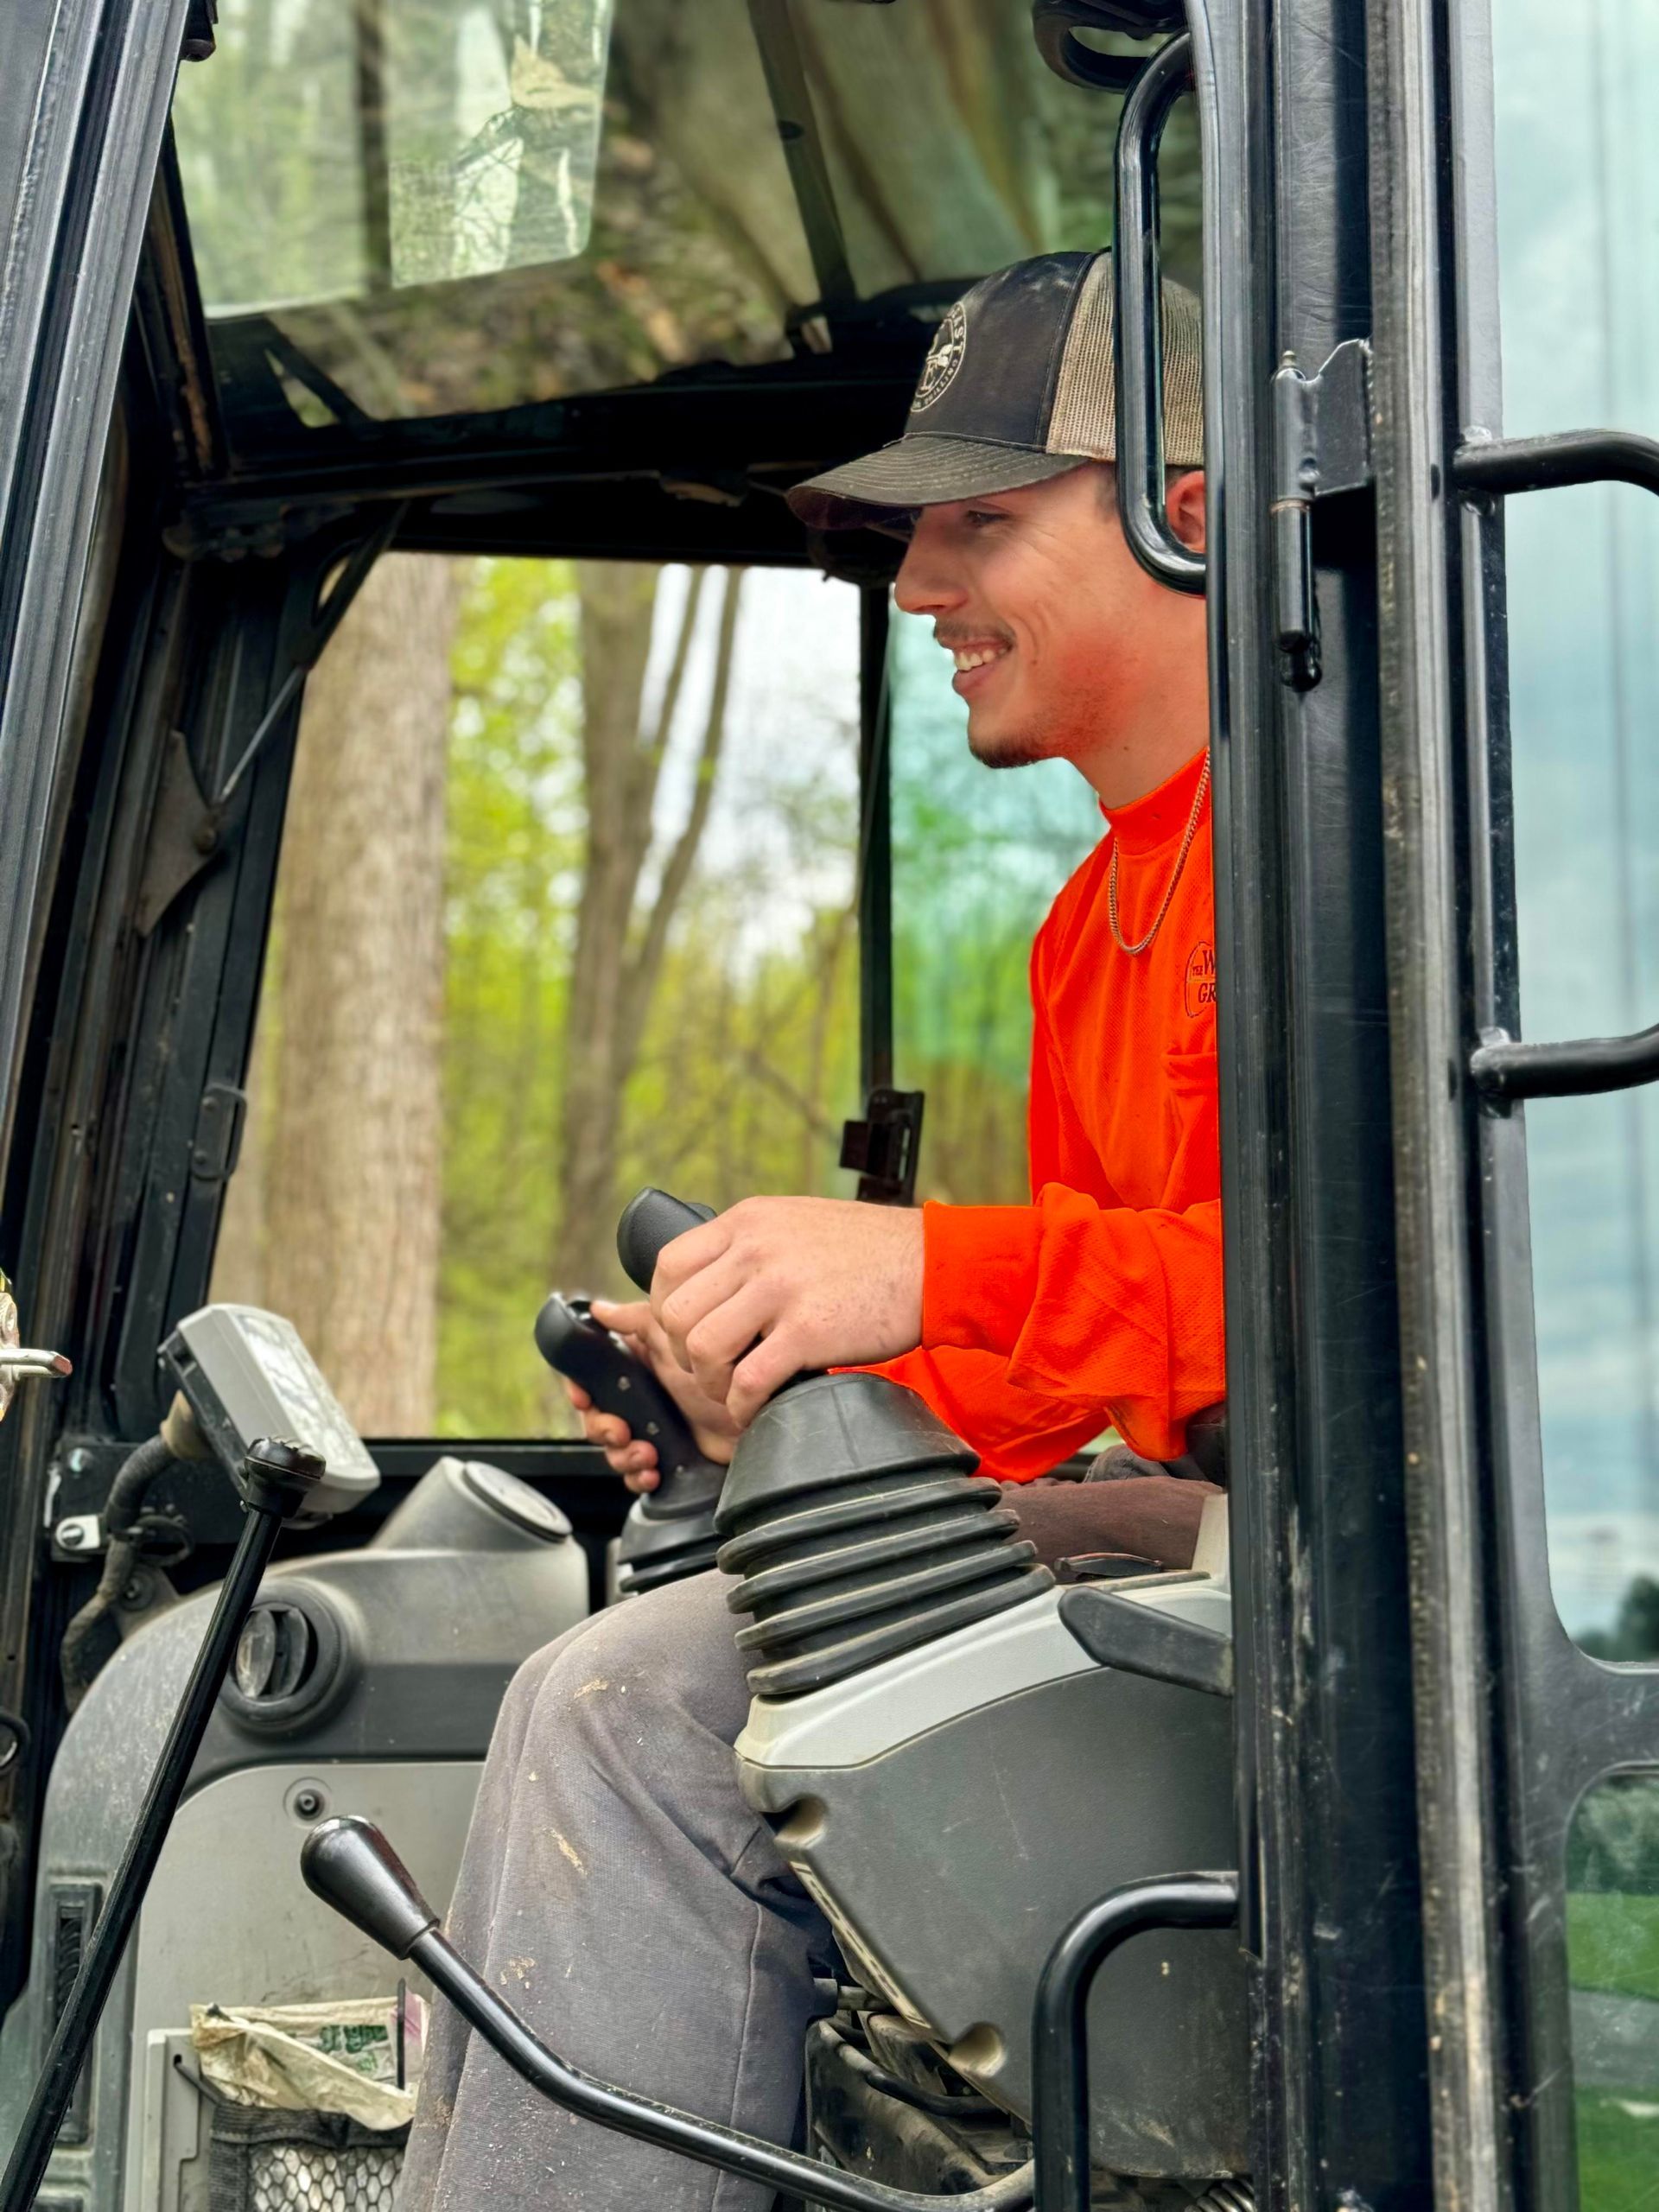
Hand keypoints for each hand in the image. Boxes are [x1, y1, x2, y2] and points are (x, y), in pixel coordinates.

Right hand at [560, 1300, 739, 1493]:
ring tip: (646, 1454)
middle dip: (602, 1429)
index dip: (578, 1388)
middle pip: (595, 1417)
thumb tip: (597, 1308)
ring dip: (622, 1456)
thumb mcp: (673, 1336)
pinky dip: (638, 1476)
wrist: (761, 1405)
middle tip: (620, 1432)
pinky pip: (636, 1474)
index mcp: (633, 1366)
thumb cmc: (726, 1363)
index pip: (588, 1377)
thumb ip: (635, 1321)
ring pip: (613, 1449)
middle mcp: (637, 1398)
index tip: (582, 1396)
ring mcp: (650, 1428)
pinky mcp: (666, 1457)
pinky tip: (653, 1471)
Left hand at [652, 1195, 924, 1427]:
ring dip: (709, 1384)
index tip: (683, 1333)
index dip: (663, 1308)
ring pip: (703, 1348)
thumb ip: (750, 1244)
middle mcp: (757, 1248)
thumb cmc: (870, 1250)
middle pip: (677, 1312)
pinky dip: (742, 1406)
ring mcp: (781, 1289)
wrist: (932, 1264)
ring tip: (731, 1391)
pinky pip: (748, 1380)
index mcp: (749, 1220)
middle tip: (709, 1370)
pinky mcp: (808, 1331)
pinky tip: (756, 1408)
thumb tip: (708, 1283)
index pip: (667, 1265)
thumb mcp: (796, 1222)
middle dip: (682, 1354)